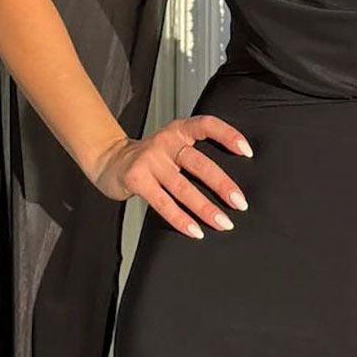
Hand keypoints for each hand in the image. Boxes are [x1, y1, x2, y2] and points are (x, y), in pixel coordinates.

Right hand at [90, 115, 252, 238]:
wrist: (110, 161)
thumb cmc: (151, 158)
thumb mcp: (173, 146)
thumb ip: (196, 155)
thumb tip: (231, 183)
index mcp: (179, 131)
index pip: (206, 125)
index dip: (228, 135)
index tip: (247, 151)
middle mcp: (165, 142)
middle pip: (199, 163)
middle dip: (222, 185)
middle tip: (240, 203)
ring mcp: (149, 160)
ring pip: (183, 187)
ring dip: (205, 208)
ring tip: (223, 222)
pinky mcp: (137, 179)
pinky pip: (163, 203)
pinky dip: (181, 219)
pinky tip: (195, 230)